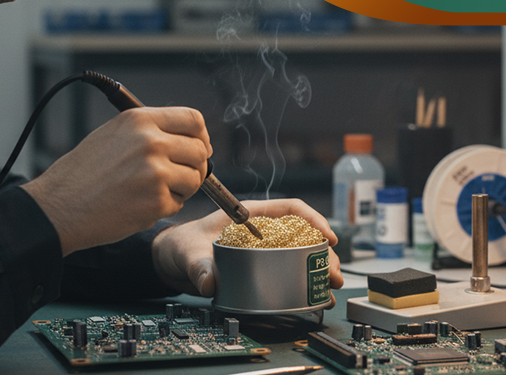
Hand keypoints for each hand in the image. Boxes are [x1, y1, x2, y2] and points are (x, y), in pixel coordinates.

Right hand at [22, 107, 211, 255]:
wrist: (58, 207)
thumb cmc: (82, 174)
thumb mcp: (114, 134)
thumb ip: (150, 131)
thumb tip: (187, 137)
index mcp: (140, 120)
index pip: (193, 119)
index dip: (201, 136)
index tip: (199, 147)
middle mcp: (150, 141)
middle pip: (200, 151)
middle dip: (193, 166)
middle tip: (173, 177)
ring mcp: (155, 172)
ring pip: (195, 179)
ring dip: (180, 189)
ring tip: (150, 191)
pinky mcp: (156, 201)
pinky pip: (179, 203)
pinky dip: (165, 207)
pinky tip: (138, 205)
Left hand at [152, 199, 343, 298]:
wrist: (170, 259)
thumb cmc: (181, 245)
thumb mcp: (188, 253)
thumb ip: (198, 266)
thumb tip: (209, 282)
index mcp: (250, 215)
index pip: (291, 209)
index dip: (314, 219)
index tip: (328, 237)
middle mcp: (261, 230)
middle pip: (303, 234)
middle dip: (324, 253)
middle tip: (334, 274)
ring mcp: (263, 249)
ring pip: (301, 253)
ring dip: (319, 269)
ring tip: (330, 288)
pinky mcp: (261, 266)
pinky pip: (290, 269)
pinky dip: (305, 282)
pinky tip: (314, 296)